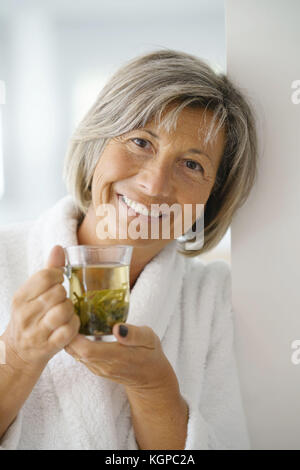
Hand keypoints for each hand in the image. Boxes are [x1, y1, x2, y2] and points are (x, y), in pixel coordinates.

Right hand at [2, 245, 79, 371]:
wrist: (18, 353)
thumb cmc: (30, 317)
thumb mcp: (32, 294)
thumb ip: (48, 270)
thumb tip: (59, 248)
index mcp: (20, 297)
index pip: (45, 276)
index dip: (58, 275)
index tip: (59, 280)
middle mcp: (25, 315)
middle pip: (58, 292)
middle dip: (65, 294)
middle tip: (62, 299)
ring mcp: (36, 332)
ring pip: (64, 310)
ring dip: (71, 309)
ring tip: (66, 311)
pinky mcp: (49, 347)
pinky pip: (70, 330)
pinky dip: (74, 325)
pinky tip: (70, 323)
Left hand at [64, 323, 179, 396]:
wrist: (150, 379)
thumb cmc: (150, 353)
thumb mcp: (149, 339)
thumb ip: (134, 334)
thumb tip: (116, 327)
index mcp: (116, 357)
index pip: (86, 350)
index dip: (74, 334)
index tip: (73, 315)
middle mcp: (103, 366)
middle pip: (74, 351)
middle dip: (66, 332)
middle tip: (67, 312)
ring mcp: (97, 369)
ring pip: (74, 353)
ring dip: (68, 337)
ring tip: (69, 317)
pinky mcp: (95, 368)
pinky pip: (78, 355)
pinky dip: (73, 342)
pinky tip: (76, 328)